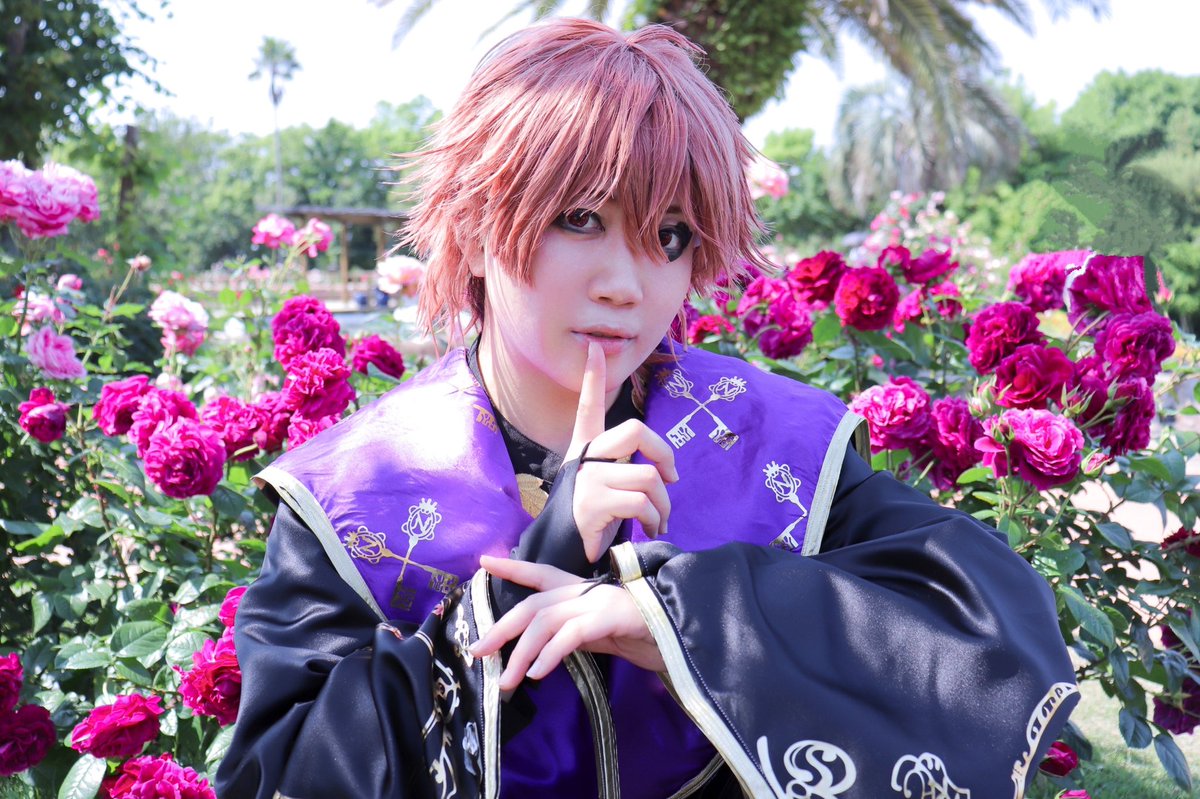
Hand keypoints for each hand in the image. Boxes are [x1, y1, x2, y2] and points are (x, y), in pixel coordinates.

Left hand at [471, 555, 664, 690]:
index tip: (484, 561)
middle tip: (477, 651)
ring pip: (546, 620)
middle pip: (533, 604)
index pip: (542, 574)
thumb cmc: (647, 635)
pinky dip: (550, 654)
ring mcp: (598, 602)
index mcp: (583, 591)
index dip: (513, 567)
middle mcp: (586, 592)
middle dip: (502, 627)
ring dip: (520, 652)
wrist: (685, 634)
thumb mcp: (603, 635)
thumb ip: (575, 633)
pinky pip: (572, 634)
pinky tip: (537, 673)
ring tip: (505, 680)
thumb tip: (544, 648)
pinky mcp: (611, 618)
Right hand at [566, 342, 678, 561]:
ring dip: (664, 505)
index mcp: (585, 450)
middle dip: (664, 454)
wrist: (560, 559)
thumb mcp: (606, 490)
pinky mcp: (591, 502)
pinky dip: (654, 519)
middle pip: (636, 431)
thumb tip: (664, 473)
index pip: (588, 406)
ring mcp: (586, 479)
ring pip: (648, 476)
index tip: (595, 347)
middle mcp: (583, 458)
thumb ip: (626, 472)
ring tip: (659, 521)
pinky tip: (649, 530)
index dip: (591, 375)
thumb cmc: (591, 524)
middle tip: (672, 478)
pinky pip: (642, 502)